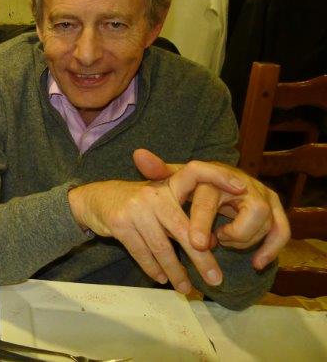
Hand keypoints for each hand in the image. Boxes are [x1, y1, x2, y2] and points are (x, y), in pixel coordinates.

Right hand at [69, 177, 228, 293]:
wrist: (94, 199)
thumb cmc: (135, 201)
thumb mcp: (158, 197)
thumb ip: (183, 212)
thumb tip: (211, 243)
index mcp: (167, 184)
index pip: (196, 172)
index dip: (218, 177)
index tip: (242, 189)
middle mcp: (154, 194)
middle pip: (185, 229)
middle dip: (201, 258)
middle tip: (216, 280)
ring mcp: (136, 209)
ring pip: (163, 247)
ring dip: (176, 272)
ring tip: (186, 289)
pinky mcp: (120, 223)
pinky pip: (142, 252)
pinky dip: (153, 269)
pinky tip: (162, 278)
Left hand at [134, 149, 289, 269]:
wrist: (220, 185)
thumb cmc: (192, 185)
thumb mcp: (175, 179)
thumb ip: (159, 171)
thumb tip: (138, 155)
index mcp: (214, 175)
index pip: (211, 196)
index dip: (205, 220)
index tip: (198, 244)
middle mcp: (243, 182)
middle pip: (252, 209)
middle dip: (236, 233)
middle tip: (216, 247)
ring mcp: (262, 194)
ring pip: (265, 220)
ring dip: (246, 238)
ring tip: (225, 243)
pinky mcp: (275, 209)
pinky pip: (281, 231)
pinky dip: (271, 248)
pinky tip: (256, 263)